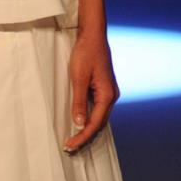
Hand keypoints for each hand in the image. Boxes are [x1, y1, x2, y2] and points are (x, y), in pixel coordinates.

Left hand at [62, 27, 120, 153]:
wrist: (92, 35)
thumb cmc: (85, 53)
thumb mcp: (78, 77)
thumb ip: (79, 101)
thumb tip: (79, 123)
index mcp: (107, 95)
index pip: (95, 123)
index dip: (82, 136)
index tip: (70, 145)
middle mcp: (111, 96)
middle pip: (99, 123)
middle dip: (85, 135)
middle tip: (69, 146)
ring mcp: (109, 91)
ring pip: (99, 116)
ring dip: (87, 127)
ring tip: (73, 137)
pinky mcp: (104, 87)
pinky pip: (97, 107)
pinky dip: (89, 116)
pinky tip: (80, 120)